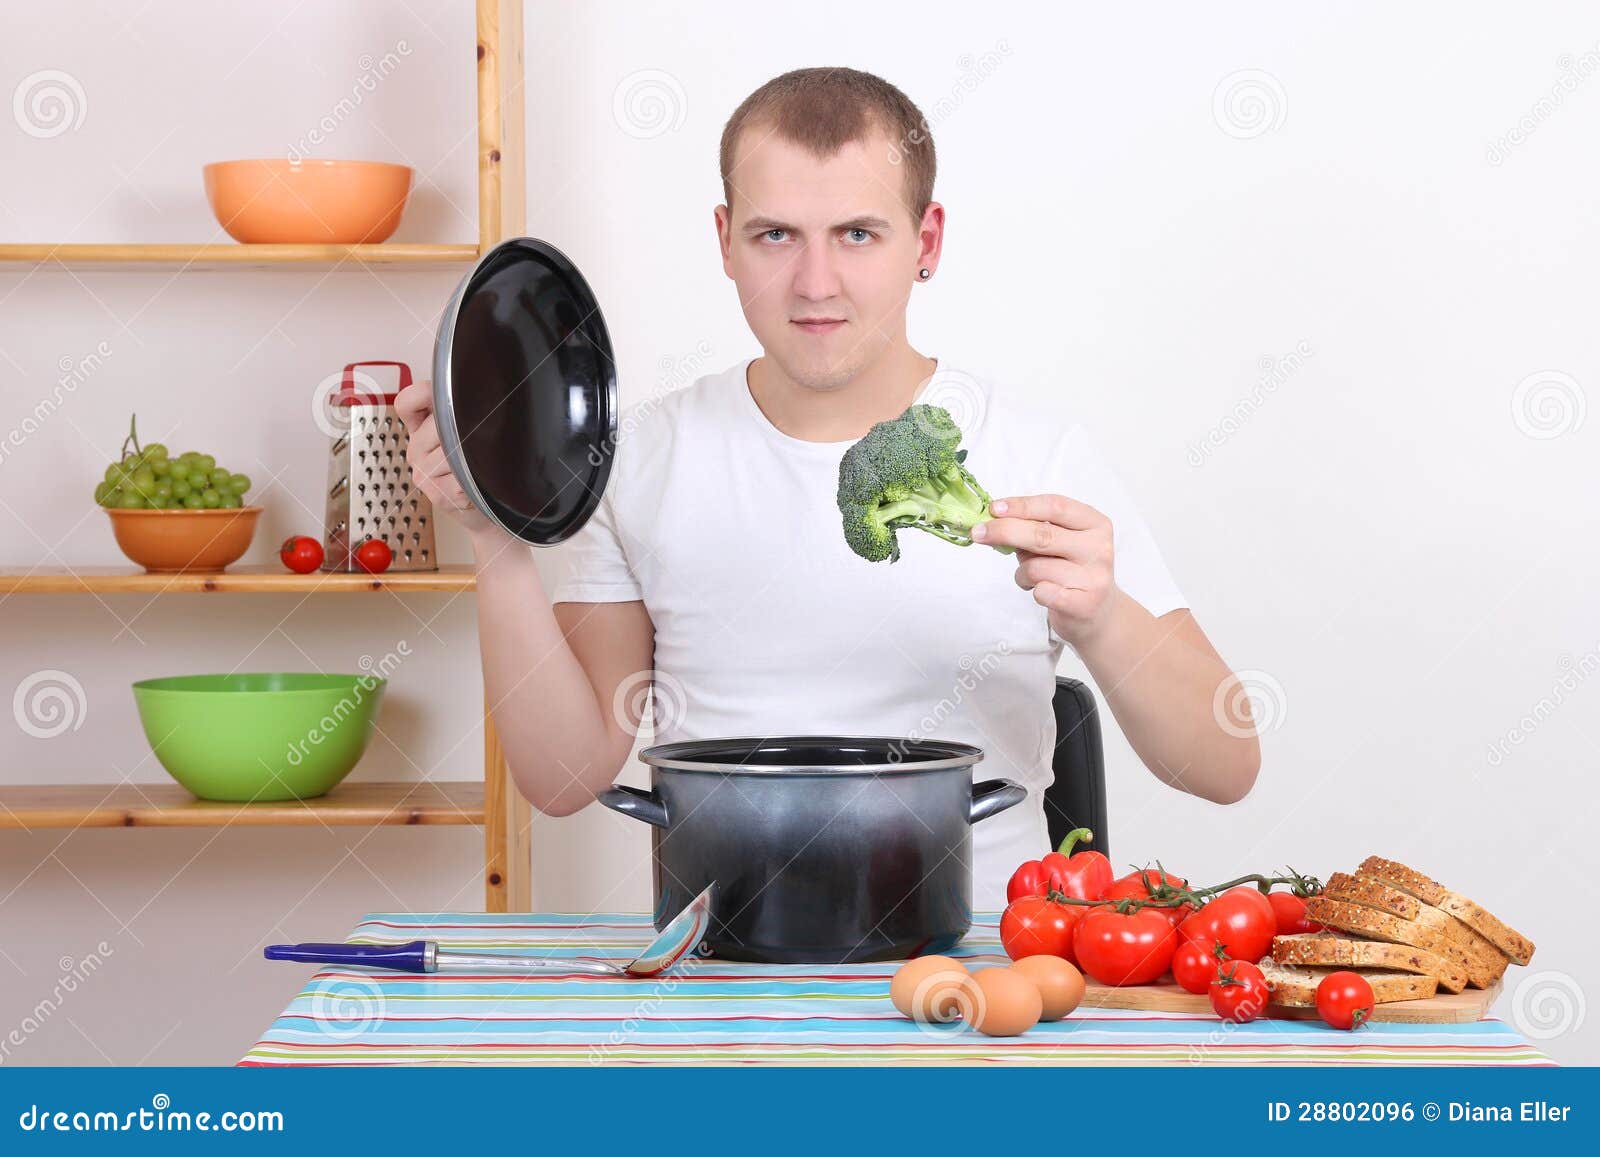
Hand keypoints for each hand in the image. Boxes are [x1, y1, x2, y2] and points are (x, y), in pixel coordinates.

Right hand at [394, 380, 496, 537]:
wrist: (487, 510)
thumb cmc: (480, 467)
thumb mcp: (470, 432)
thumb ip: (464, 409)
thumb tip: (482, 383)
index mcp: (422, 428)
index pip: (407, 402)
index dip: (423, 394)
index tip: (446, 399)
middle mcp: (417, 449)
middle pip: (437, 426)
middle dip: (465, 433)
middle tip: (479, 444)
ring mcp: (424, 472)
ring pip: (450, 453)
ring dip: (473, 459)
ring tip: (478, 467)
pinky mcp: (437, 494)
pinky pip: (459, 478)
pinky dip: (476, 480)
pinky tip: (477, 484)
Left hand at [971, 494, 1117, 645]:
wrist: (1099, 613)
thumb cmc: (1071, 571)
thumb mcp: (1060, 543)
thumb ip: (1036, 528)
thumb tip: (994, 521)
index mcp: (1095, 524)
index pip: (1055, 506)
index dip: (1021, 506)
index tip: (994, 509)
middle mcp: (1099, 547)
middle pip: (1042, 533)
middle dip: (1004, 531)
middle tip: (979, 533)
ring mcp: (1094, 576)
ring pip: (1036, 567)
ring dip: (1022, 572)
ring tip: (1031, 578)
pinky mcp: (1084, 603)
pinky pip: (1041, 591)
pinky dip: (1032, 590)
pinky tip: (1043, 592)